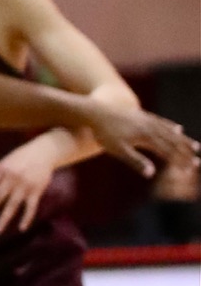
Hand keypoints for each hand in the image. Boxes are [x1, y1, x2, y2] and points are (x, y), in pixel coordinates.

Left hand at [0, 136, 63, 235]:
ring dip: (4, 219)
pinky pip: (31, 207)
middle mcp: (11, 177)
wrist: (44, 152)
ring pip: (12, 205)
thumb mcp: (3, 163)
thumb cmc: (19, 158)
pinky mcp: (37, 191)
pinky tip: (21, 228)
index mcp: (0, 169)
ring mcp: (25, 185)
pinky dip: (26, 218)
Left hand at [78, 100, 198, 179]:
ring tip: (195, 146)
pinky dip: (171, 126)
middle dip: (186, 153)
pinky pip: (161, 122)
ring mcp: (147, 120)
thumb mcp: (118, 150)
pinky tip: (177, 128)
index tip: (190, 169)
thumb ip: (136, 161)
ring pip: (170, 131)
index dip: (179, 161)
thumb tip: (151, 174)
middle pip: (173, 142)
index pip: (168, 152)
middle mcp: (150, 127)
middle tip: (198, 162)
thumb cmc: (105, 133)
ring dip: (183, 140)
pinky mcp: (141, 115)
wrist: (95, 111)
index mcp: (147, 137)